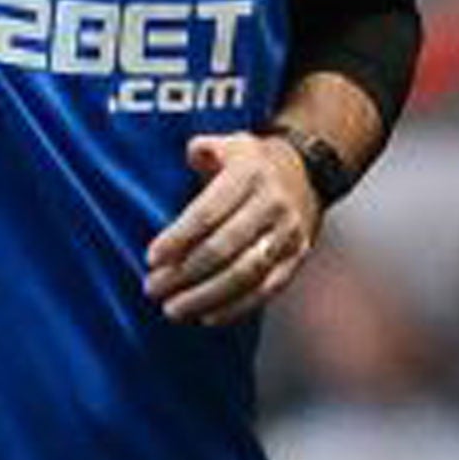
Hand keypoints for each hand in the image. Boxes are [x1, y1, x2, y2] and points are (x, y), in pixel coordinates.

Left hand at [144, 131, 320, 327]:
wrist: (307, 173)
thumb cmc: (252, 162)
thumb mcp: (230, 143)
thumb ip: (203, 149)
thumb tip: (192, 156)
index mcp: (249, 174)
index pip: (208, 212)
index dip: (178, 238)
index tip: (151, 258)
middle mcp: (272, 205)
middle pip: (223, 248)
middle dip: (184, 273)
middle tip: (152, 288)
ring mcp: (287, 234)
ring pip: (244, 274)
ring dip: (205, 297)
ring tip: (172, 309)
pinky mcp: (297, 258)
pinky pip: (266, 290)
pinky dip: (235, 308)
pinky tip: (206, 317)